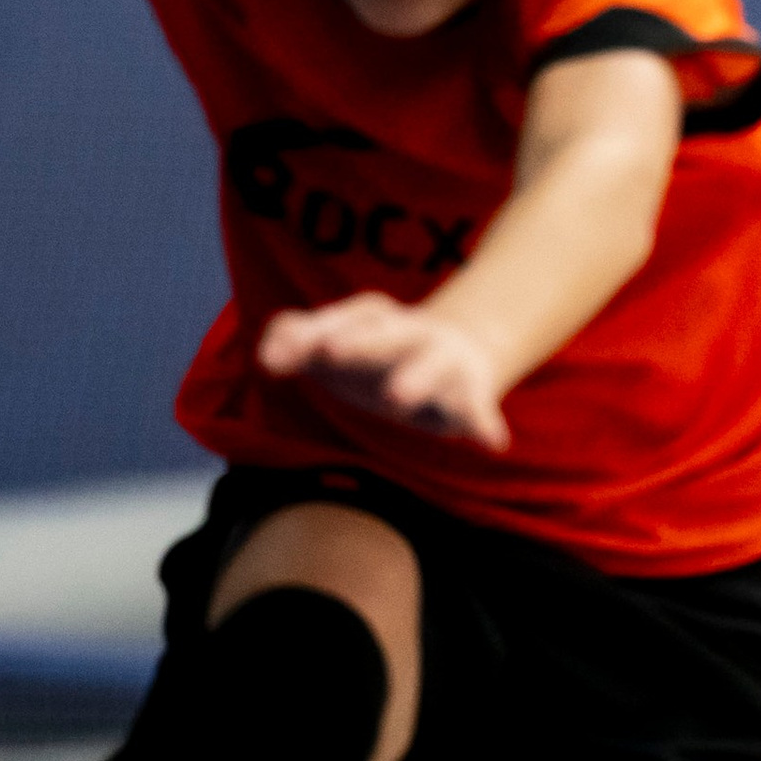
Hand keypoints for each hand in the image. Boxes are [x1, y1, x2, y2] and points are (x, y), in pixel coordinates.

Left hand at [256, 296, 511, 449]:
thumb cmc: (383, 353)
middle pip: (385, 334)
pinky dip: (484, 425)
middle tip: (329, 354)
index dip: (316, 331)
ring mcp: (444, 363)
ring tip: (397, 399)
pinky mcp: (470, 395)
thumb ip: (296, 341)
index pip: (349, 317)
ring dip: (416, 378)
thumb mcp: (340, 343)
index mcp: (379, 321)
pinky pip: (477, 409)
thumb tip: (267, 357)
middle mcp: (412, 335)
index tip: (281, 358)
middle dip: (359, 341)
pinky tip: (493, 443)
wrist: (463, 353)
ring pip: (432, 366)